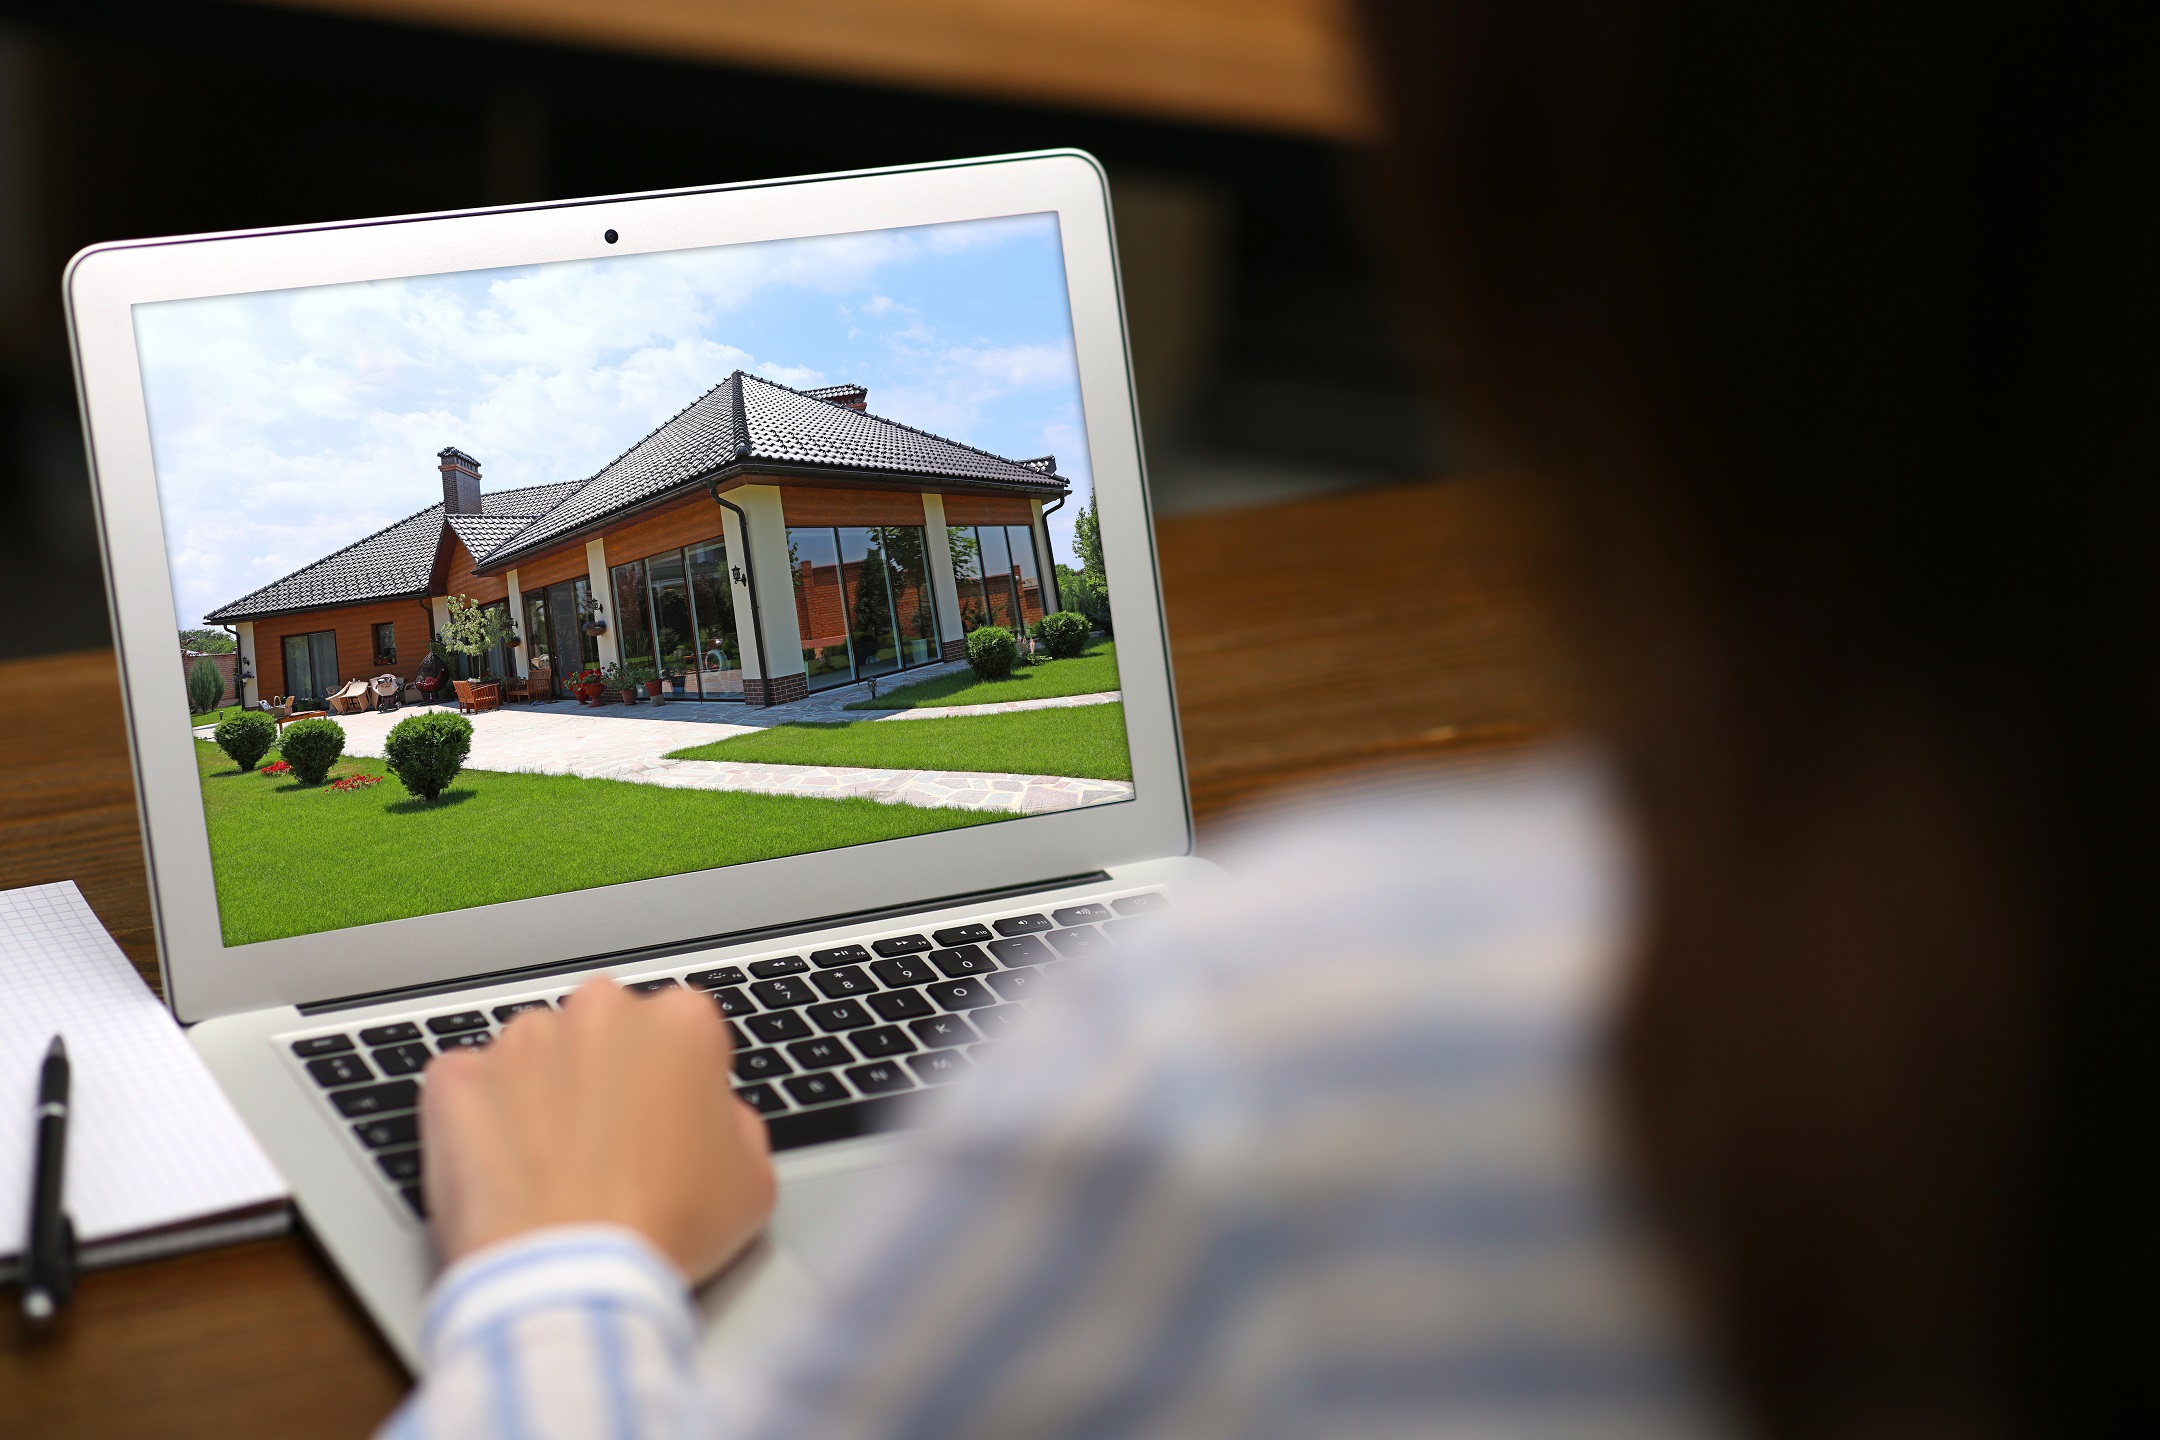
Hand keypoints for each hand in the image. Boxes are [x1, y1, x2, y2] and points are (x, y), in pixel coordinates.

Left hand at [422, 976, 775, 1280]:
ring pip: (536, 1054)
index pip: (683, 1032)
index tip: (669, 1126)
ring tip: (552, 1170)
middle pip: (607, 1030)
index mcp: (680, 1022)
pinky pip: (468, 1086)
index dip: (679, 1085)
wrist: (571, 1282)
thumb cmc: (664, 1230)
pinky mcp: (456, 1078)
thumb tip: (711, 1117)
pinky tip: (503, 1171)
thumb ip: (733, 1121)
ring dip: (543, 1094)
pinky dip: (479, 1119)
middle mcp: (600, 1012)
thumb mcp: (753, 1178)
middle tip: (612, 1149)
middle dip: (607, 1076)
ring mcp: (521, 1042)